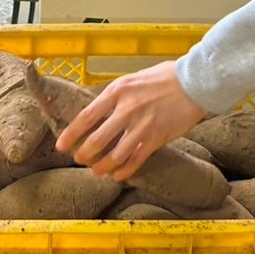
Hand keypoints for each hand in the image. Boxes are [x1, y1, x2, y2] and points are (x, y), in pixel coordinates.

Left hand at [54, 60, 206, 181]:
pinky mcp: (156, 138)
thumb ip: (115, 96)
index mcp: (116, 92)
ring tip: (97, 171)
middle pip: (97, 140)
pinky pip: (135, 160)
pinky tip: (118, 175)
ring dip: (102, 166)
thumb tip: (99, 112)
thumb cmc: (163, 78)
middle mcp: (126, 110)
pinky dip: (124, 170)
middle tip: (80, 159)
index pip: (86, 117)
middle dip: (84, 154)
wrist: (193, 83)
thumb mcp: (132, 80)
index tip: (61, 145)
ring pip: (115, 154)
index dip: (71, 134)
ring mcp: (141, 125)